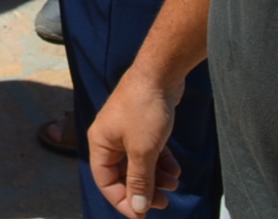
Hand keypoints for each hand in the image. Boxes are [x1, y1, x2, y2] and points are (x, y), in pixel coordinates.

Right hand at [89, 66, 186, 216]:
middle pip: (123, 174)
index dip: (123, 201)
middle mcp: (110, 138)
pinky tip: (176, 169)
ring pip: (139, 164)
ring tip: (175, 184)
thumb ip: (139, 181)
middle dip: (143, 190)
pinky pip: (149, 152)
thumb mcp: (143, 151)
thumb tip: (138, 209)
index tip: (143, 215)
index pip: (106, 182)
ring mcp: (127, 130)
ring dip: (156, 177)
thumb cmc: (145, 109)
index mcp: (100, 143)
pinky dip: (161, 162)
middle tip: (164, 202)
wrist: (160, 72)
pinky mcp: (143, 125)